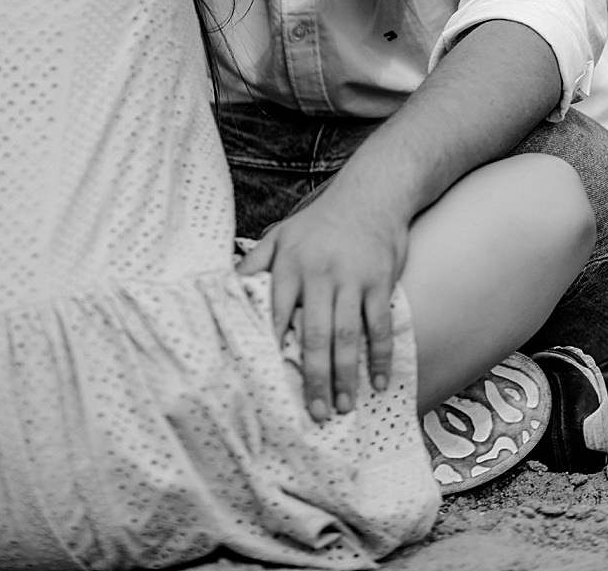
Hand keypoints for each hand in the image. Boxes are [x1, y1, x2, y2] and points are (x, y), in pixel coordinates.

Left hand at [238, 185, 409, 422]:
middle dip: (313, 376)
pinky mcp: (380, 282)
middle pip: (314, 334)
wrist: (370, 195)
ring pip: (347, 335)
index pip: (275, 313)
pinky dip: (380, 356)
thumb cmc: (319, 223)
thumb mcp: (280, 235)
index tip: (268, 381)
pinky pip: (379, 325)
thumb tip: (227, 288)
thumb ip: (255, 263)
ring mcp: (351, 279)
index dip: (271, 348)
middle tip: (315, 412)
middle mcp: (318, 273)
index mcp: (288, 265)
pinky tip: (378, 382)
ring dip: (346, 374)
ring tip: (344, 406)